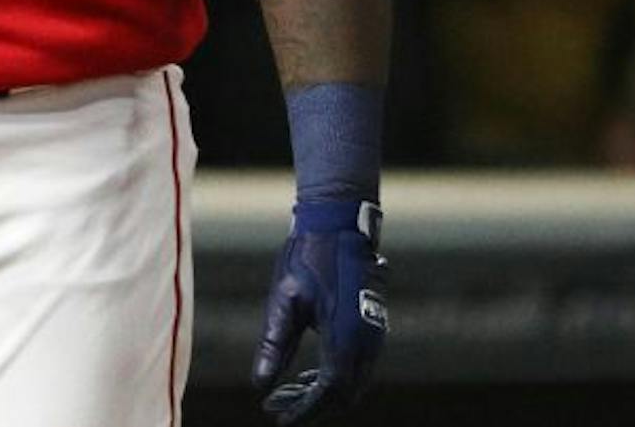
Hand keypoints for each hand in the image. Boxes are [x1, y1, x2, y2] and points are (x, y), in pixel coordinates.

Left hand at [252, 201, 387, 424]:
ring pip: (353, 383)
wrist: (339, 227)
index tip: (279, 419)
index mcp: (345, 337)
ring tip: (287, 393)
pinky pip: (358, 367)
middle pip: (344, 394)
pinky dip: (335, 379)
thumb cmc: (307, 258)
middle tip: (277, 406)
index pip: (328, 392)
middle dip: (312, 406)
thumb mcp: (284, 301)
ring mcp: (375, 335)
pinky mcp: (374, 328)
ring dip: (324, 394)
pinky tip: (308, 375)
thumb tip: (259, 385)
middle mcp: (367, 342)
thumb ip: (273, 345)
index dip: (304, 410)